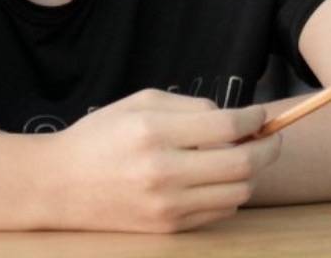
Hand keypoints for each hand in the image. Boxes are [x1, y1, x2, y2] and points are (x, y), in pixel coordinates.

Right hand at [47, 89, 281, 231]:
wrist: (60, 184)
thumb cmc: (99, 137)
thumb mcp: (136, 104)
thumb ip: (186, 107)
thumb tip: (233, 119)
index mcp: (152, 131)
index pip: (226, 125)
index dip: (253, 119)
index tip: (260, 116)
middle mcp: (162, 170)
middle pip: (242, 162)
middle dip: (268, 148)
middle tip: (270, 139)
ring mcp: (167, 203)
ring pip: (238, 191)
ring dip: (251, 173)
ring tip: (242, 158)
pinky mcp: (169, 226)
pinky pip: (220, 212)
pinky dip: (229, 194)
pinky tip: (217, 180)